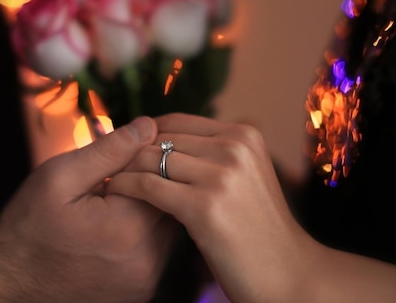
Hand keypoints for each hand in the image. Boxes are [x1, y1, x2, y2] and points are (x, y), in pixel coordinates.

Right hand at [0, 116, 179, 302]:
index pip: (163, 177)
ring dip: (148, 209)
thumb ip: (109, 151)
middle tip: (112, 184)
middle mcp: (148, 259)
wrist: (9, 284)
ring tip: (112, 206)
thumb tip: (149, 126)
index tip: (116, 162)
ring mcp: (147, 280)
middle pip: (171, 203)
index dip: (143, 160)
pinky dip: (143, 233)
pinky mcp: (143, 291)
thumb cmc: (29, 227)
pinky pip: (157, 250)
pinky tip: (114, 229)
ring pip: (167, 226)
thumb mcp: (60, 177)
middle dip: (149, 184)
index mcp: (130, 227)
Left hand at [106, 113, 314, 302]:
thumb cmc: (257, 229)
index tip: (127, 150)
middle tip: (109, 165)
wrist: (287, 275)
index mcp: (243, 134)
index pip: (177, 121)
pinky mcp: (204, 206)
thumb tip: (169, 139)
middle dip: (130, 151)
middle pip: (161, 138)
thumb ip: (216, 153)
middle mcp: (234, 147)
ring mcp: (221, 175)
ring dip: (123, 169)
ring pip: (149, 158)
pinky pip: (146, 185)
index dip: (146, 135)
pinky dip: (124, 187)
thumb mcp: (246, 177)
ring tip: (108, 179)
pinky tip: (114, 194)